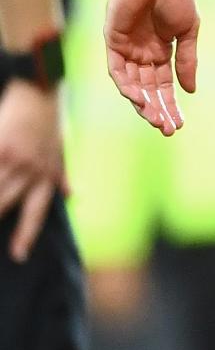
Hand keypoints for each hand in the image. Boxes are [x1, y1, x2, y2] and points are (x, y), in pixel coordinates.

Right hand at [0, 79, 64, 262]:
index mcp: (46, 175)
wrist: (38, 93)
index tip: (19, 256)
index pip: (36, 212)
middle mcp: (32, 170)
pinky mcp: (0, 146)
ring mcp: (15, 159)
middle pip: (7, 203)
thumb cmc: (47, 124)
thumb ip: (60, 175)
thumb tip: (73, 195)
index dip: (27, 235)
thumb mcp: (60, 151)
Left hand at [104, 0, 200, 135]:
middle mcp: (141, 53)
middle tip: (168, 130)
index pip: (164, 86)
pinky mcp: (112, 40)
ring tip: (157, 119)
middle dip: (158, 111)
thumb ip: (187, 60)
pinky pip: (117, 70)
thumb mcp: (187, 31)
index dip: (171, 105)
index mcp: (161, 51)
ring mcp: (126, 48)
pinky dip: (127, 86)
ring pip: (132, 85)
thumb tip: (190, 91)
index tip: (180, 124)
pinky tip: (140, 99)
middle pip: (148, 90)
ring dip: (143, 104)